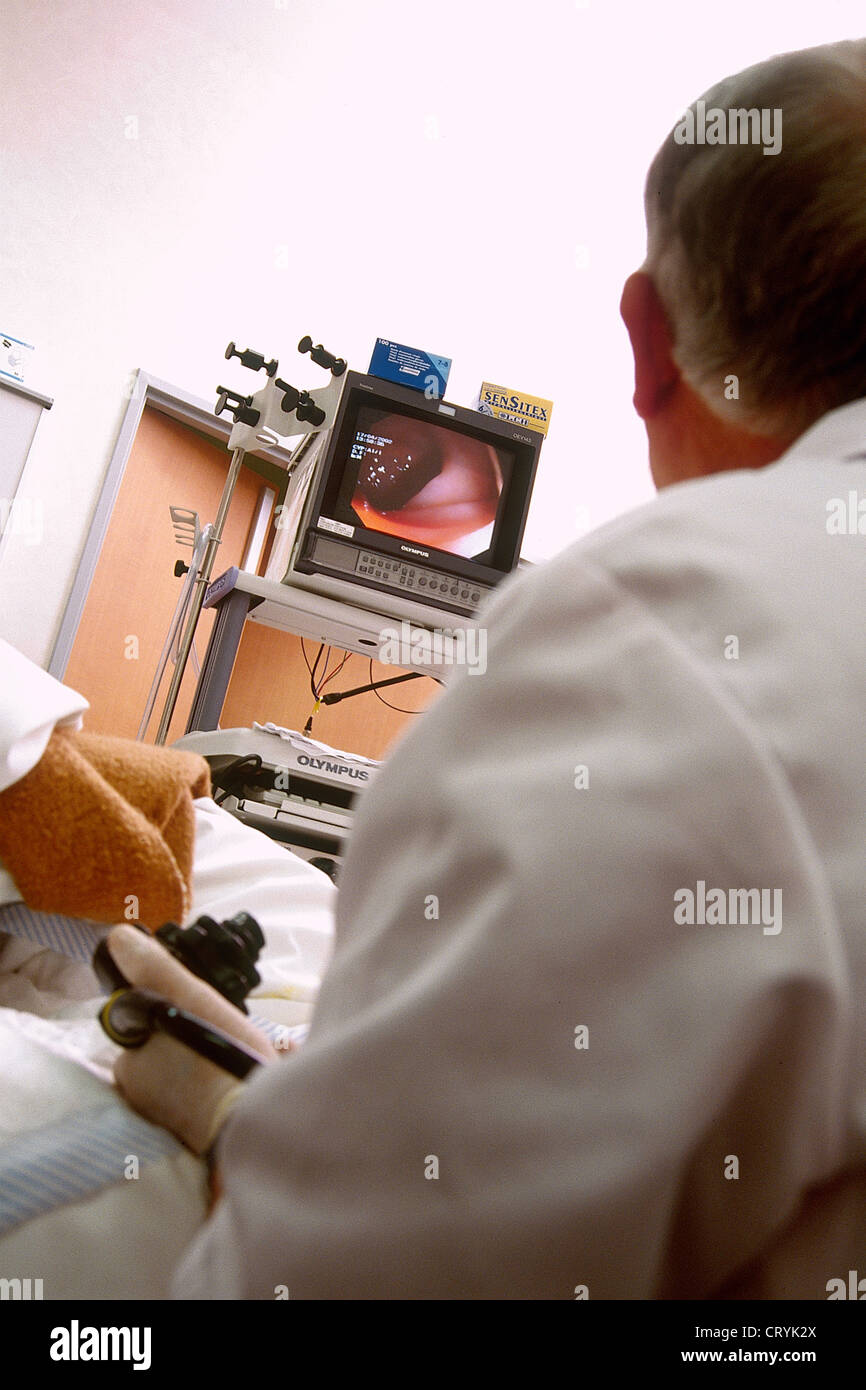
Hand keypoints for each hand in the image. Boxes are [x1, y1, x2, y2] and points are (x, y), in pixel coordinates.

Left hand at [106, 923, 277, 1154]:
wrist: (259, 1122)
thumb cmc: (218, 1056)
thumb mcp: (185, 999)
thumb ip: (153, 968)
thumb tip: (118, 936)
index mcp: (128, 1068)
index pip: (142, 1024)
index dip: (170, 1009)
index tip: (197, 1009)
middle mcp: (140, 1101)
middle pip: (164, 1049)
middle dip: (188, 1036)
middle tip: (221, 1031)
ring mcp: (168, 1123)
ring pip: (183, 1075)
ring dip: (203, 1061)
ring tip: (233, 1053)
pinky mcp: (197, 1137)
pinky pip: (201, 1098)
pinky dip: (214, 1086)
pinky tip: (236, 1077)